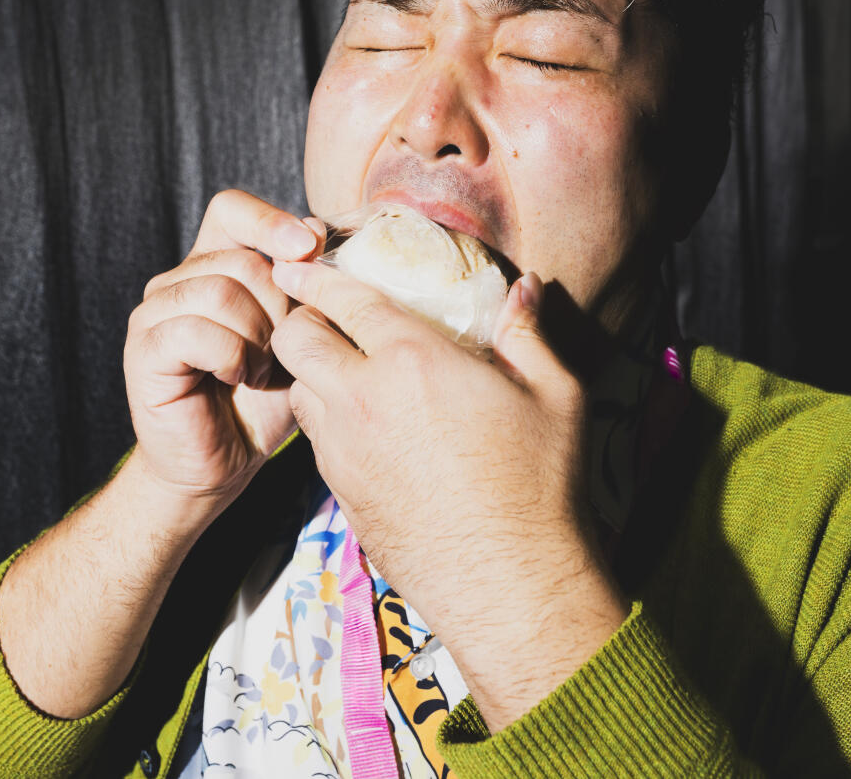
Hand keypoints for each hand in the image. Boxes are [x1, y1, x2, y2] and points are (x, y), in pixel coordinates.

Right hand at [123, 190, 322, 513]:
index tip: (307, 248)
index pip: (231, 209)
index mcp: (213, 266)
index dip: (270, 221)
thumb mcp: (298, 337)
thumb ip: (305, 285)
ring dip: (257, 338)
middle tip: (282, 352)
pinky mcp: (145, 349)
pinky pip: (197, 332)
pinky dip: (231, 357)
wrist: (224, 464)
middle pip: (242, 260)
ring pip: (221, 292)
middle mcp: (177, 280)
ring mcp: (154, 312)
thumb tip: (316, 228)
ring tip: (259, 370)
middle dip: (280, 308)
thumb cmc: (262, 401)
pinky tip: (236, 379)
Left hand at [269, 260, 627, 715]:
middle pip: (295, 341)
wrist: (509, 584)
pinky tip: (362, 425)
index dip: (315, 277)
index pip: (342, 300)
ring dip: (309, 373)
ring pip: (298, 391)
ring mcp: (344, 451)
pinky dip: (326, 420)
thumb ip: (528, 332)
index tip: (300, 265)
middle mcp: (364, 400)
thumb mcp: (555, 395)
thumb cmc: (540, 486)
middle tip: (320, 317)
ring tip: (339, 369)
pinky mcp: (341, 493)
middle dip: (298, 320)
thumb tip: (524, 286)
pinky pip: (315, 440)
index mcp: (413, 361)